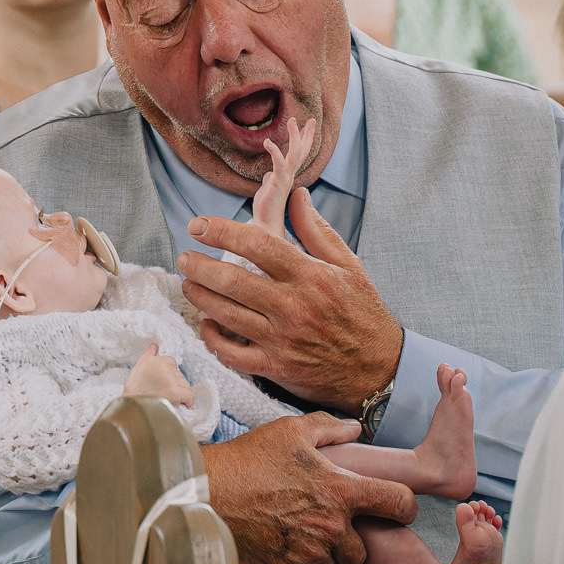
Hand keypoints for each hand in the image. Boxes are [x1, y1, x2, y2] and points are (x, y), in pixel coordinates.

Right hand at [123, 343, 193, 405]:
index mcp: (153, 361)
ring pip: (185, 384)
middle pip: (180, 374)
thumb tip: (154, 345)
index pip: (172, 362)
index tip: (162, 384)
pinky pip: (189, 395)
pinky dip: (187, 401)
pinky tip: (178, 404)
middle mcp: (162, 368)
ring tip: (167, 399)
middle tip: (163, 393)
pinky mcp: (174, 391)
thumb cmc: (135, 391)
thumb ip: (147, 355)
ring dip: (180, 393)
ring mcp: (169, 379)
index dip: (169, 375)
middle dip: (175, 384)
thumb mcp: (138, 369)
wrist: (132, 409)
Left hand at [179, 186, 403, 409]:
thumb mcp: (349, 265)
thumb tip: (297, 195)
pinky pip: (232, 354)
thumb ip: (317, 230)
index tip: (199, 225)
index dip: (222, 231)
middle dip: (199, 265)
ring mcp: (281, 339)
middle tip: (184, 256)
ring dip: (200, 296)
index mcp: (310, 276)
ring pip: (226, 315)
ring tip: (188, 283)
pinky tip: (206, 324)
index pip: (258, 244)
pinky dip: (212, 339)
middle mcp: (292, 307)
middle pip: (232, 280)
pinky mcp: (275, 367)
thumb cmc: (362, 313)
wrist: (378, 368)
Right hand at [201, 410, 416, 563]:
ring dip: (332, 552)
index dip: (404, 505)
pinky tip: (295, 545)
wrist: (207, 493)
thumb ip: (330, 427)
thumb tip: (354, 428)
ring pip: (340, 563)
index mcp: (340, 489)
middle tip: (338, 521)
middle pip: (367, 545)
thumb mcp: (291, 431)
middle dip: (357, 535)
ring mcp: (309, 551)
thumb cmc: (249, 459)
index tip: (398, 506)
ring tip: (312, 531)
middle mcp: (331, 525)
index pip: (398, 502)